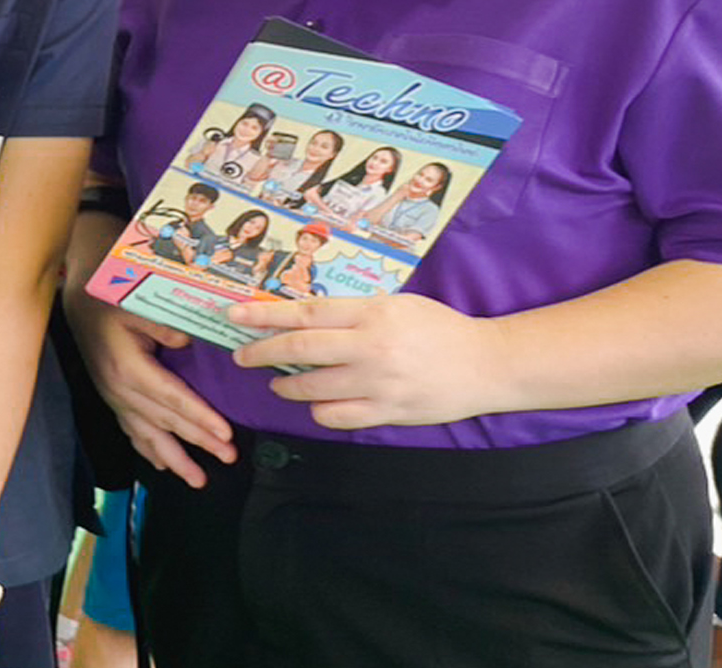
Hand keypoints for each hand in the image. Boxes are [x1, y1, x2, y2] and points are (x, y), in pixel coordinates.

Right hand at [62, 282, 234, 486]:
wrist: (80, 306)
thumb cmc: (109, 303)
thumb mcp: (136, 305)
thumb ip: (162, 325)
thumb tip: (187, 342)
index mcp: (130, 368)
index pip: (172, 398)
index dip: (199, 417)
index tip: (225, 434)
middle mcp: (121, 390)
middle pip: (166, 422)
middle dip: (199, 442)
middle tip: (228, 457)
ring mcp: (115, 399)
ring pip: (148, 436)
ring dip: (175, 460)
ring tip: (198, 480)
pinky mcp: (113, 400)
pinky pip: (132, 432)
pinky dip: (148, 452)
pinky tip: (161, 465)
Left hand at [229, 293, 510, 427]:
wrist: (486, 365)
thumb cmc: (439, 328)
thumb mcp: (395, 305)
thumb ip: (352, 313)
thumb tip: (303, 318)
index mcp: (371, 314)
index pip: (304, 313)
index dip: (264, 315)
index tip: (234, 316)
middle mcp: (370, 348)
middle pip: (299, 350)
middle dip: (261, 353)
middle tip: (242, 356)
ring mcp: (378, 384)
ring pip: (311, 388)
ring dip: (287, 387)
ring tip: (280, 383)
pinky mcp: (387, 413)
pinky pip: (335, 416)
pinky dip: (319, 410)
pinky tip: (318, 403)